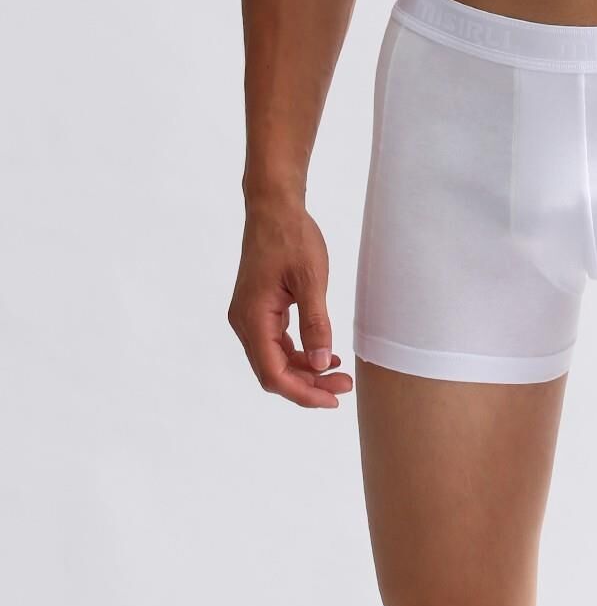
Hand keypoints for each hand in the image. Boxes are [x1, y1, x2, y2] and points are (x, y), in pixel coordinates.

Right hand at [227, 202, 352, 406]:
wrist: (274, 207)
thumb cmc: (292, 237)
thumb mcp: (311, 279)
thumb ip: (316, 323)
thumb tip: (322, 363)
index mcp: (252, 318)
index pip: (273, 373)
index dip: (303, 392)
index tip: (333, 398)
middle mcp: (244, 322)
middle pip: (273, 371)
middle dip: (308, 384)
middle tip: (344, 386)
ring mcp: (249, 316)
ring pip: (275, 359)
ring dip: (305, 370)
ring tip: (339, 373)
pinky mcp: (258, 309)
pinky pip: (276, 342)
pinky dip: (299, 353)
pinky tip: (324, 353)